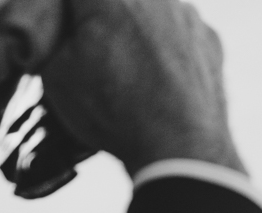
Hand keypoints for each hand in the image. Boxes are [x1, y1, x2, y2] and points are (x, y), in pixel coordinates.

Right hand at [38, 0, 243, 175]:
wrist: (180, 149)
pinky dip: (168, 54)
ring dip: (138, 35)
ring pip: (150, 16)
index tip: (65, 36)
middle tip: (96, 57)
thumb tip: (58, 27)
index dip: (66, 16)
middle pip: (115, 3)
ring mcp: (187, 15)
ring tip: (132, 77)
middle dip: (102, 24)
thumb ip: (50, 35)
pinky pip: (180, 38)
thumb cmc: (113, 110)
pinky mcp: (211, 41)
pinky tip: (160, 84)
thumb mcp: (56, 73)